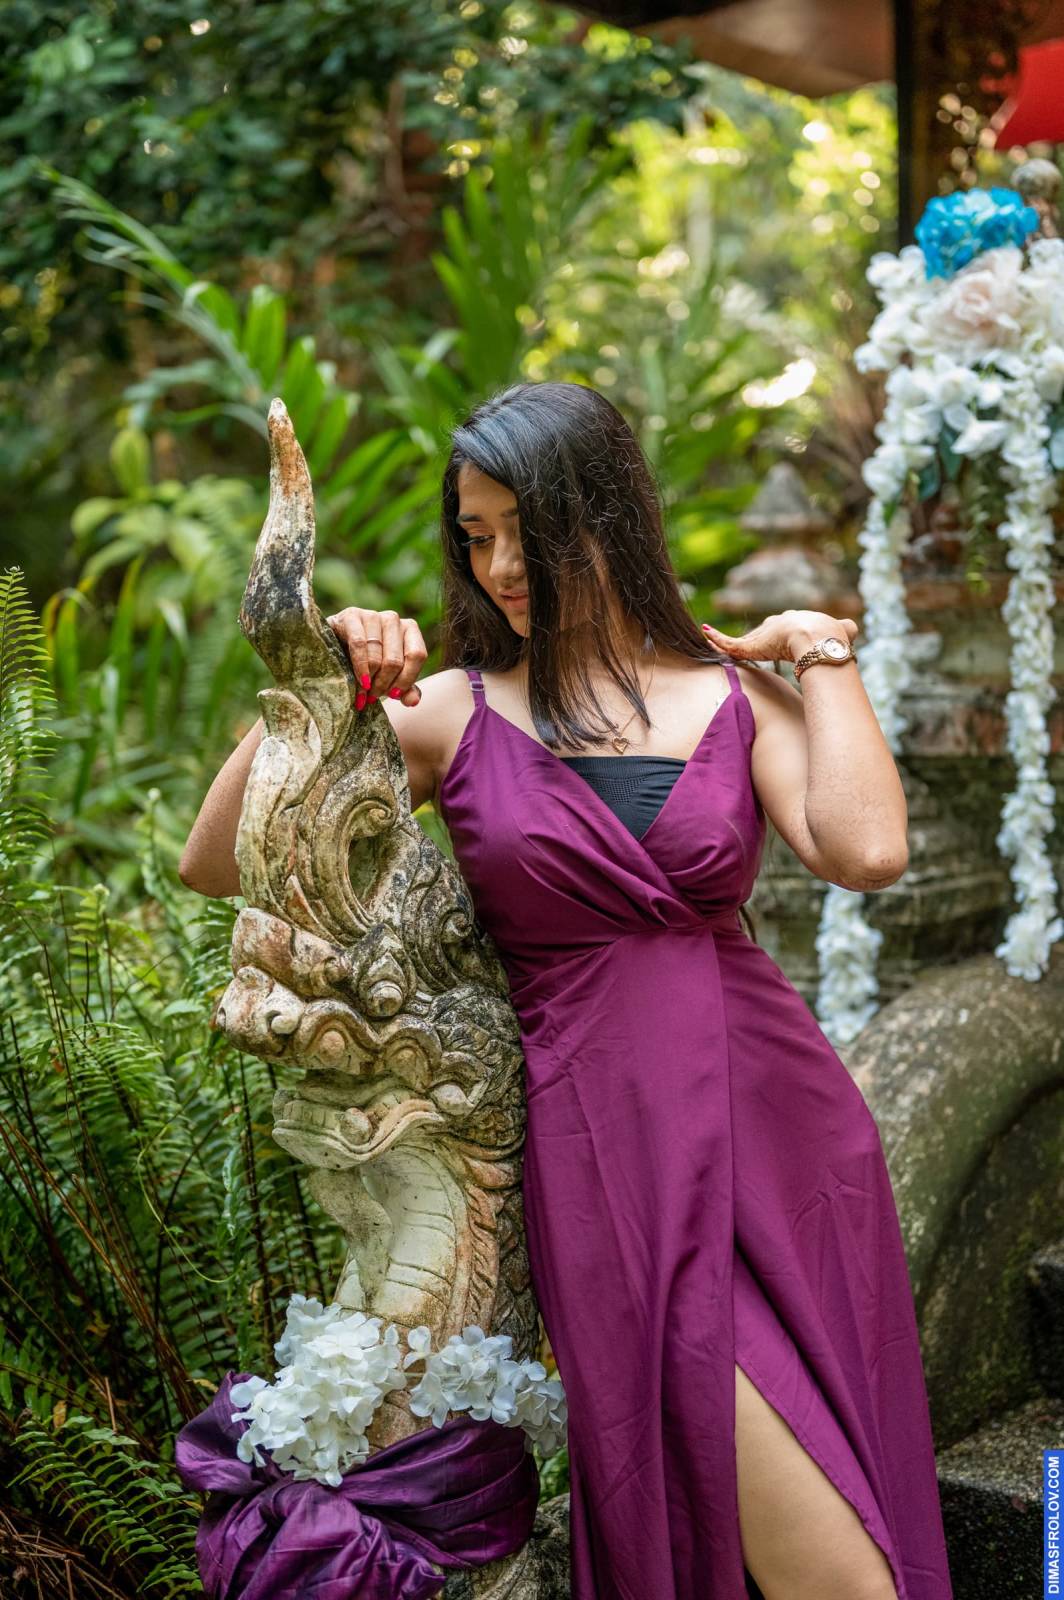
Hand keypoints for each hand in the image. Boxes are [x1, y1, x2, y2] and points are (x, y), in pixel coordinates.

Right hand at [325, 607, 426, 708]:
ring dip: (370, 679)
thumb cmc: (370, 663)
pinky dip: (360, 667)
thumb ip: (406, 689)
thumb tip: (413, 701)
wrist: (337, 646)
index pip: (417, 655)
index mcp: (410, 629)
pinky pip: (359, 645)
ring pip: (377, 655)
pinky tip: (360, 682)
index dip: (406, 679)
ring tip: (364, 691)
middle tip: (373, 697)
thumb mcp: (391, 678)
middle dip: (383, 684)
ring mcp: (373, 615)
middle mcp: (393, 619)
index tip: (394, 695)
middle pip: (395, 660)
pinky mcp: (352, 616)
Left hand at [702, 610, 857, 664]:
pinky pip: (728, 642)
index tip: (777, 642)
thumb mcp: (842, 631)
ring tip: (716, 639)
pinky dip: (715, 637)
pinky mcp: (750, 645)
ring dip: (729, 639)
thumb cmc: (831, 637)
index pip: (784, 628)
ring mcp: (763, 633)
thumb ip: (846, 631)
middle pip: (763, 632)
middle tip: (750, 648)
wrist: (818, 640)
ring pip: (744, 639)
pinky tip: (704, 633)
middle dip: (757, 639)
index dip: (779, 635)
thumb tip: (853, 629)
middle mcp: (778, 623)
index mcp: (798, 622)